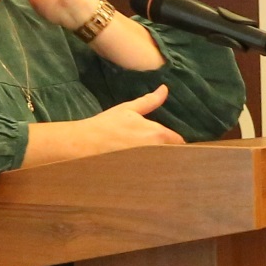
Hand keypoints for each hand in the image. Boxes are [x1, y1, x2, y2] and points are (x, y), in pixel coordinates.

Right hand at [19, 85, 182, 166]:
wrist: (86, 143)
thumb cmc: (108, 124)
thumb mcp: (129, 109)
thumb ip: (150, 101)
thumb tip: (165, 89)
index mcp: (157, 134)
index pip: (178, 140)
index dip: (178, 141)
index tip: (173, 142)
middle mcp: (156, 151)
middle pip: (173, 155)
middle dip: (172, 154)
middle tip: (166, 153)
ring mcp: (149, 166)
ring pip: (164, 166)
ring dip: (163, 164)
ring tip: (158, 164)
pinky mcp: (140, 176)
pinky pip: (152, 175)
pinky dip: (152, 174)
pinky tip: (147, 174)